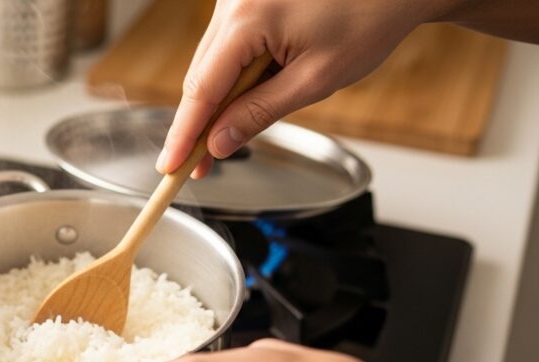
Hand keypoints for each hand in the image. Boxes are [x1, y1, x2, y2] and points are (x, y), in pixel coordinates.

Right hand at [158, 0, 445, 178]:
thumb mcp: (315, 80)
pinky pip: (226, 47)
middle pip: (200, 76)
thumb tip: (219, 143)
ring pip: (211, 63)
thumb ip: (259, 113)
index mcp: (247, 18)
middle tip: (197, 168)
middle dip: (199, 125)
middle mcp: (232, 2)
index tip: (169, 168)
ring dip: (217, 103)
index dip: (184, 134)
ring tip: (223, 141)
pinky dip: (231, 78)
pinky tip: (244, 100)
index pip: (201, 90)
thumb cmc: (368, 21)